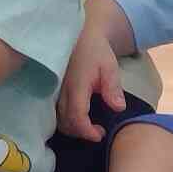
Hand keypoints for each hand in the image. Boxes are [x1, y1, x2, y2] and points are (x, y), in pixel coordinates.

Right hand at [56, 25, 125, 141]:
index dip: (87, 131)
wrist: (81, 36)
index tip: (100, 135)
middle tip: (98, 132)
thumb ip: (113, 87)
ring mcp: (56, 91)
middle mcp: (62, 90)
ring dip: (73, 128)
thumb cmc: (96, 51)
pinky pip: (55, 112)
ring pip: (58, 119)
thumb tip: (118, 108)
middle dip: (81, 132)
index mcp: (76, 85)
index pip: (76, 116)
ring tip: (90, 126)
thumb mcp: (110, 66)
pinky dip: (66, 120)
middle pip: (65, 122)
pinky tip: (79, 118)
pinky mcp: (54, 91)